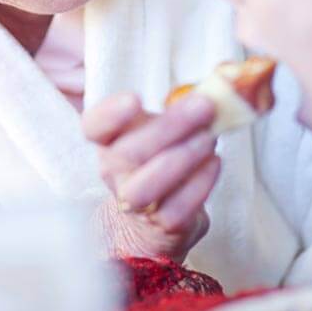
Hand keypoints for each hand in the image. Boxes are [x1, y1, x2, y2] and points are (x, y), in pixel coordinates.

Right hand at [82, 92, 220, 262]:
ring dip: (181, 159)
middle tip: (204, 106)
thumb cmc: (160, 157)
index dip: (110, 115)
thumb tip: (217, 87)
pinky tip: (214, 162)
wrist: (154, 217)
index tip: (134, 98)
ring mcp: (134, 202)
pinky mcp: (163, 223)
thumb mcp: (158, 127)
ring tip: (208, 139)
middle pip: (127, 153)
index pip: (93, 127)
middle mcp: (113, 172)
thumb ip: (177, 106)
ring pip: (145, 187)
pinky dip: (198, 184)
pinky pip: (177, 208)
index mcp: (108, 140)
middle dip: (169, 127)